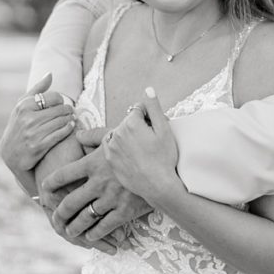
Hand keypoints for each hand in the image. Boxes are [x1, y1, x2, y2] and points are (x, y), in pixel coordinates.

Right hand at [0, 73, 74, 173]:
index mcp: (24, 106)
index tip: (60, 104)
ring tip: (72, 118)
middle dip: (68, 110)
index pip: (54, 97)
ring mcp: (33, 133)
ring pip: (61, 121)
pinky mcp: (38, 146)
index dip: (60, 100)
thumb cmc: (18, 125)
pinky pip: (60, 134)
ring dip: (70, 119)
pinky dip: (68, 129)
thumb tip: (50, 74)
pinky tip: (70, 127)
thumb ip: (37, 89)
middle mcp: (28, 118)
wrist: (10, 154)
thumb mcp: (22, 106)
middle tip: (71, 111)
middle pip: (60, 109)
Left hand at [42, 132, 151, 242]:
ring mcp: (110, 199)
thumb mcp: (117, 133)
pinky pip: (103, 227)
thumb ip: (95, 135)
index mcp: (93, 163)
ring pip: (84, 218)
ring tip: (69, 231)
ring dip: (74, 227)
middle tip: (55, 218)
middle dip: (59, 213)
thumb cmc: (142, 146)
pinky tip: (90, 236)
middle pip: (70, 202)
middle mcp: (98, 183)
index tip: (44, 190)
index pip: (63, 175)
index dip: (50, 184)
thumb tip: (78, 135)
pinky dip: (94, 234)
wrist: (165, 167)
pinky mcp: (124, 212)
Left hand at [103, 87, 182, 206]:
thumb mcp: (164, 129)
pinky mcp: (109, 159)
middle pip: (129, 121)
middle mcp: (118, 132)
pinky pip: (112, 145)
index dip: (149, 118)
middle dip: (138, 127)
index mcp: (131, 122)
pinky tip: (131, 154)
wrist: (158, 185)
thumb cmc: (164, 158)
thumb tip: (148, 89)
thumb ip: (154, 107)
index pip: (139, 110)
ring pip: (120, 133)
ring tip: (142, 150)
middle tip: (151, 142)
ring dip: (128, 136)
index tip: (155, 129)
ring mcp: (112, 146)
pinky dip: (119, 146)